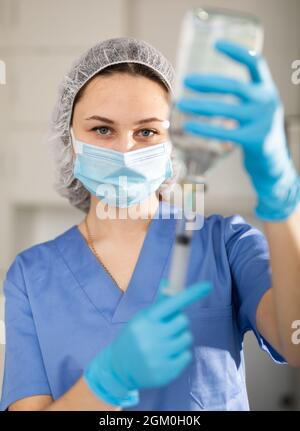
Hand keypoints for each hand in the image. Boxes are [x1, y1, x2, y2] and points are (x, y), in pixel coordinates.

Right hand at [83, 281, 211, 406]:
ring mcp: (158, 355)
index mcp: (146, 319)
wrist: (118, 368)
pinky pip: (187, 356)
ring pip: (187, 338)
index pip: (173, 303)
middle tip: (167, 329)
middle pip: (183, 321)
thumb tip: (169, 282)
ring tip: (166, 344)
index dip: (191, 294)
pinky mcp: (165, 372)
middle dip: (178, 323)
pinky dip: (180, 355)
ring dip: (180, 339)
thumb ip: (159, 302)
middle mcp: (151, 336)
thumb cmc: (134, 337)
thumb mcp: (142, 318)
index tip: (207, 286)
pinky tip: (166, 357)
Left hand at [176, 40, 299, 220]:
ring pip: (226, 109)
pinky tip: (189, 126)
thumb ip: (244, 96)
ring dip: (200, 105)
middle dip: (207, 82)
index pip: (255, 63)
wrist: (274, 164)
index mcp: (267, 90)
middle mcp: (267, 102)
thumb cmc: (259, 133)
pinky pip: (224, 132)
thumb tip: (208, 85)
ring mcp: (263, 121)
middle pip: (234, 85)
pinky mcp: (255, 140)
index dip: (236, 52)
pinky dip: (205, 128)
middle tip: (186, 81)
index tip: (216, 45)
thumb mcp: (258, 109)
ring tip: (182, 103)